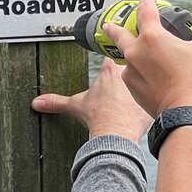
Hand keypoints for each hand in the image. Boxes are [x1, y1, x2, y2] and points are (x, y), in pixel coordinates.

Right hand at [32, 58, 152, 141]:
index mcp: (109, 71)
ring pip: (146, 80)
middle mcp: (128, 74)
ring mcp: (142, 87)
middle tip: (124, 87)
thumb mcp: (74, 106)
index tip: (109, 66)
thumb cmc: (98, 117)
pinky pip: (154, 99)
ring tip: (139, 98)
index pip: (110, 58)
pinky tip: (146, 112)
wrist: (116, 133)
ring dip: (144, 87)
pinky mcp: (152, 101)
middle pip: (131, 66)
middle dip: (129, 73)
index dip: (109, 62)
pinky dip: (151, 105)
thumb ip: (56, 102)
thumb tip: (37, 102)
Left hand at [106, 0, 191, 116]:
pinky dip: (139, 73)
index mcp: (152, 37)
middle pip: (119, 34)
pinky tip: (150, 78)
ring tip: (140, 59)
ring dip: (132, 55)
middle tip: (108, 25)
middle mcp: (136, 51)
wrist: (182, 110)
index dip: (147, 1)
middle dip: (112, 28)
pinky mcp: (130, 86)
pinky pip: (132, 75)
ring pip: (127, 57)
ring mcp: (130, 70)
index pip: (145, 11)